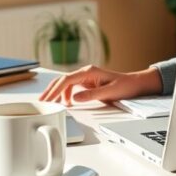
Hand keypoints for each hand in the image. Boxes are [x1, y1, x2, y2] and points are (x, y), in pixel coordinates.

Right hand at [39, 65, 162, 105]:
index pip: (67, 80)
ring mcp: (86, 77)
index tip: (49, 99)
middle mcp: (85, 72)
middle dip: (51, 90)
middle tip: (41, 102)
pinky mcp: (87, 83)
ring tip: (49, 103)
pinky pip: (71, 87)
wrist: (134, 84)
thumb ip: (92, 95)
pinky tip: (64, 102)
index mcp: (89, 72)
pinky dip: (65, 94)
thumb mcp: (110, 92)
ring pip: (65, 83)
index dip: (56, 90)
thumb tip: (74, 98)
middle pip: (62, 80)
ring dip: (56, 92)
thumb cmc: (125, 86)